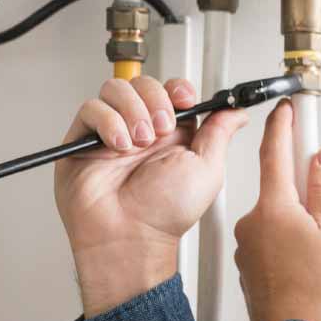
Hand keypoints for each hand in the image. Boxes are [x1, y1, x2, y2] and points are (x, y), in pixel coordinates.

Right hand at [53, 76, 249, 316]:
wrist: (131, 236)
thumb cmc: (167, 213)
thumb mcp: (208, 169)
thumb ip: (220, 133)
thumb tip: (237, 112)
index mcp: (172, 135)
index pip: (171, 90)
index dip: (177, 88)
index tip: (184, 100)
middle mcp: (142, 130)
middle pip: (144, 83)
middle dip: (156, 100)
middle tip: (161, 128)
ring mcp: (112, 133)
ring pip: (116, 89)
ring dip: (132, 110)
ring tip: (139, 141)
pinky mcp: (84, 140)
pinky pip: (91, 108)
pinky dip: (107, 121)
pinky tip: (119, 145)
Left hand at [233, 100, 320, 320]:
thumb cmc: (316, 290)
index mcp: (274, 207)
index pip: (274, 152)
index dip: (282, 126)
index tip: (286, 109)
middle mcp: (253, 221)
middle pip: (280, 190)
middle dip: (304, 193)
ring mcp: (247, 246)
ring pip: (277, 219)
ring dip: (298, 224)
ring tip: (320, 252)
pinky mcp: (248, 266)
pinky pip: (270, 242)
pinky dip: (288, 244)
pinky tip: (306, 264)